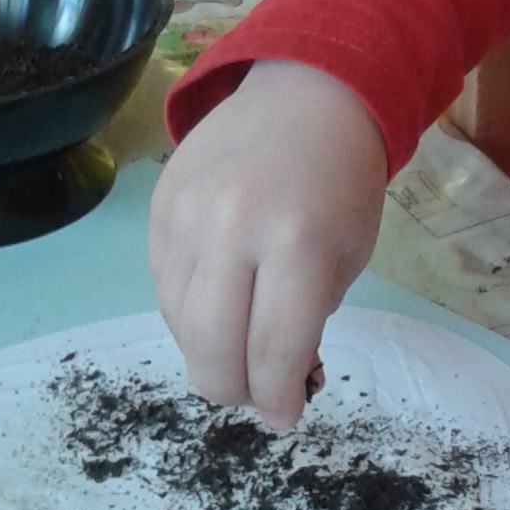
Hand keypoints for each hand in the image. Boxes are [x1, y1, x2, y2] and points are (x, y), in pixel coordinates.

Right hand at [149, 59, 388, 428]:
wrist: (308, 93)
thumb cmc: (343, 179)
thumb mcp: (349, 253)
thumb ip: (310, 318)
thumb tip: (275, 383)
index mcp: (298, 242)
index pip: (273, 350)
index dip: (277, 398)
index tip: (285, 417)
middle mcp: (233, 229)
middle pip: (211, 348)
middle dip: (233, 389)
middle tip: (253, 395)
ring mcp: (187, 216)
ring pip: (178, 323)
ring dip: (208, 352)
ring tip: (239, 347)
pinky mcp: (159, 207)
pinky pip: (162, 286)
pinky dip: (189, 311)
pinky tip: (220, 302)